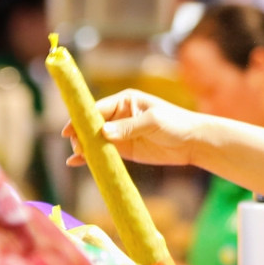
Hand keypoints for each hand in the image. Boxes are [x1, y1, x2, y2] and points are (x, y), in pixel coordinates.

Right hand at [64, 89, 203, 167]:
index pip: (97, 109)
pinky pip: (103, 152)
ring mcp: (120, 133)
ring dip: (83, 147)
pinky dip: (90, 157)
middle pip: (91, 125)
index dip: (81, 119)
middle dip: (81, 135)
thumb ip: (128, 127)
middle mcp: (119, 115)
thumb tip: (103, 132)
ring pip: (94, 139)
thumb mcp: (153, 122)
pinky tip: (76, 163)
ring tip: (77, 156)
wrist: (194, 142)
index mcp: (125, 101)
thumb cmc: (176, 124)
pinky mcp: (125, 149)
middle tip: (77, 147)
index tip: (69, 131)